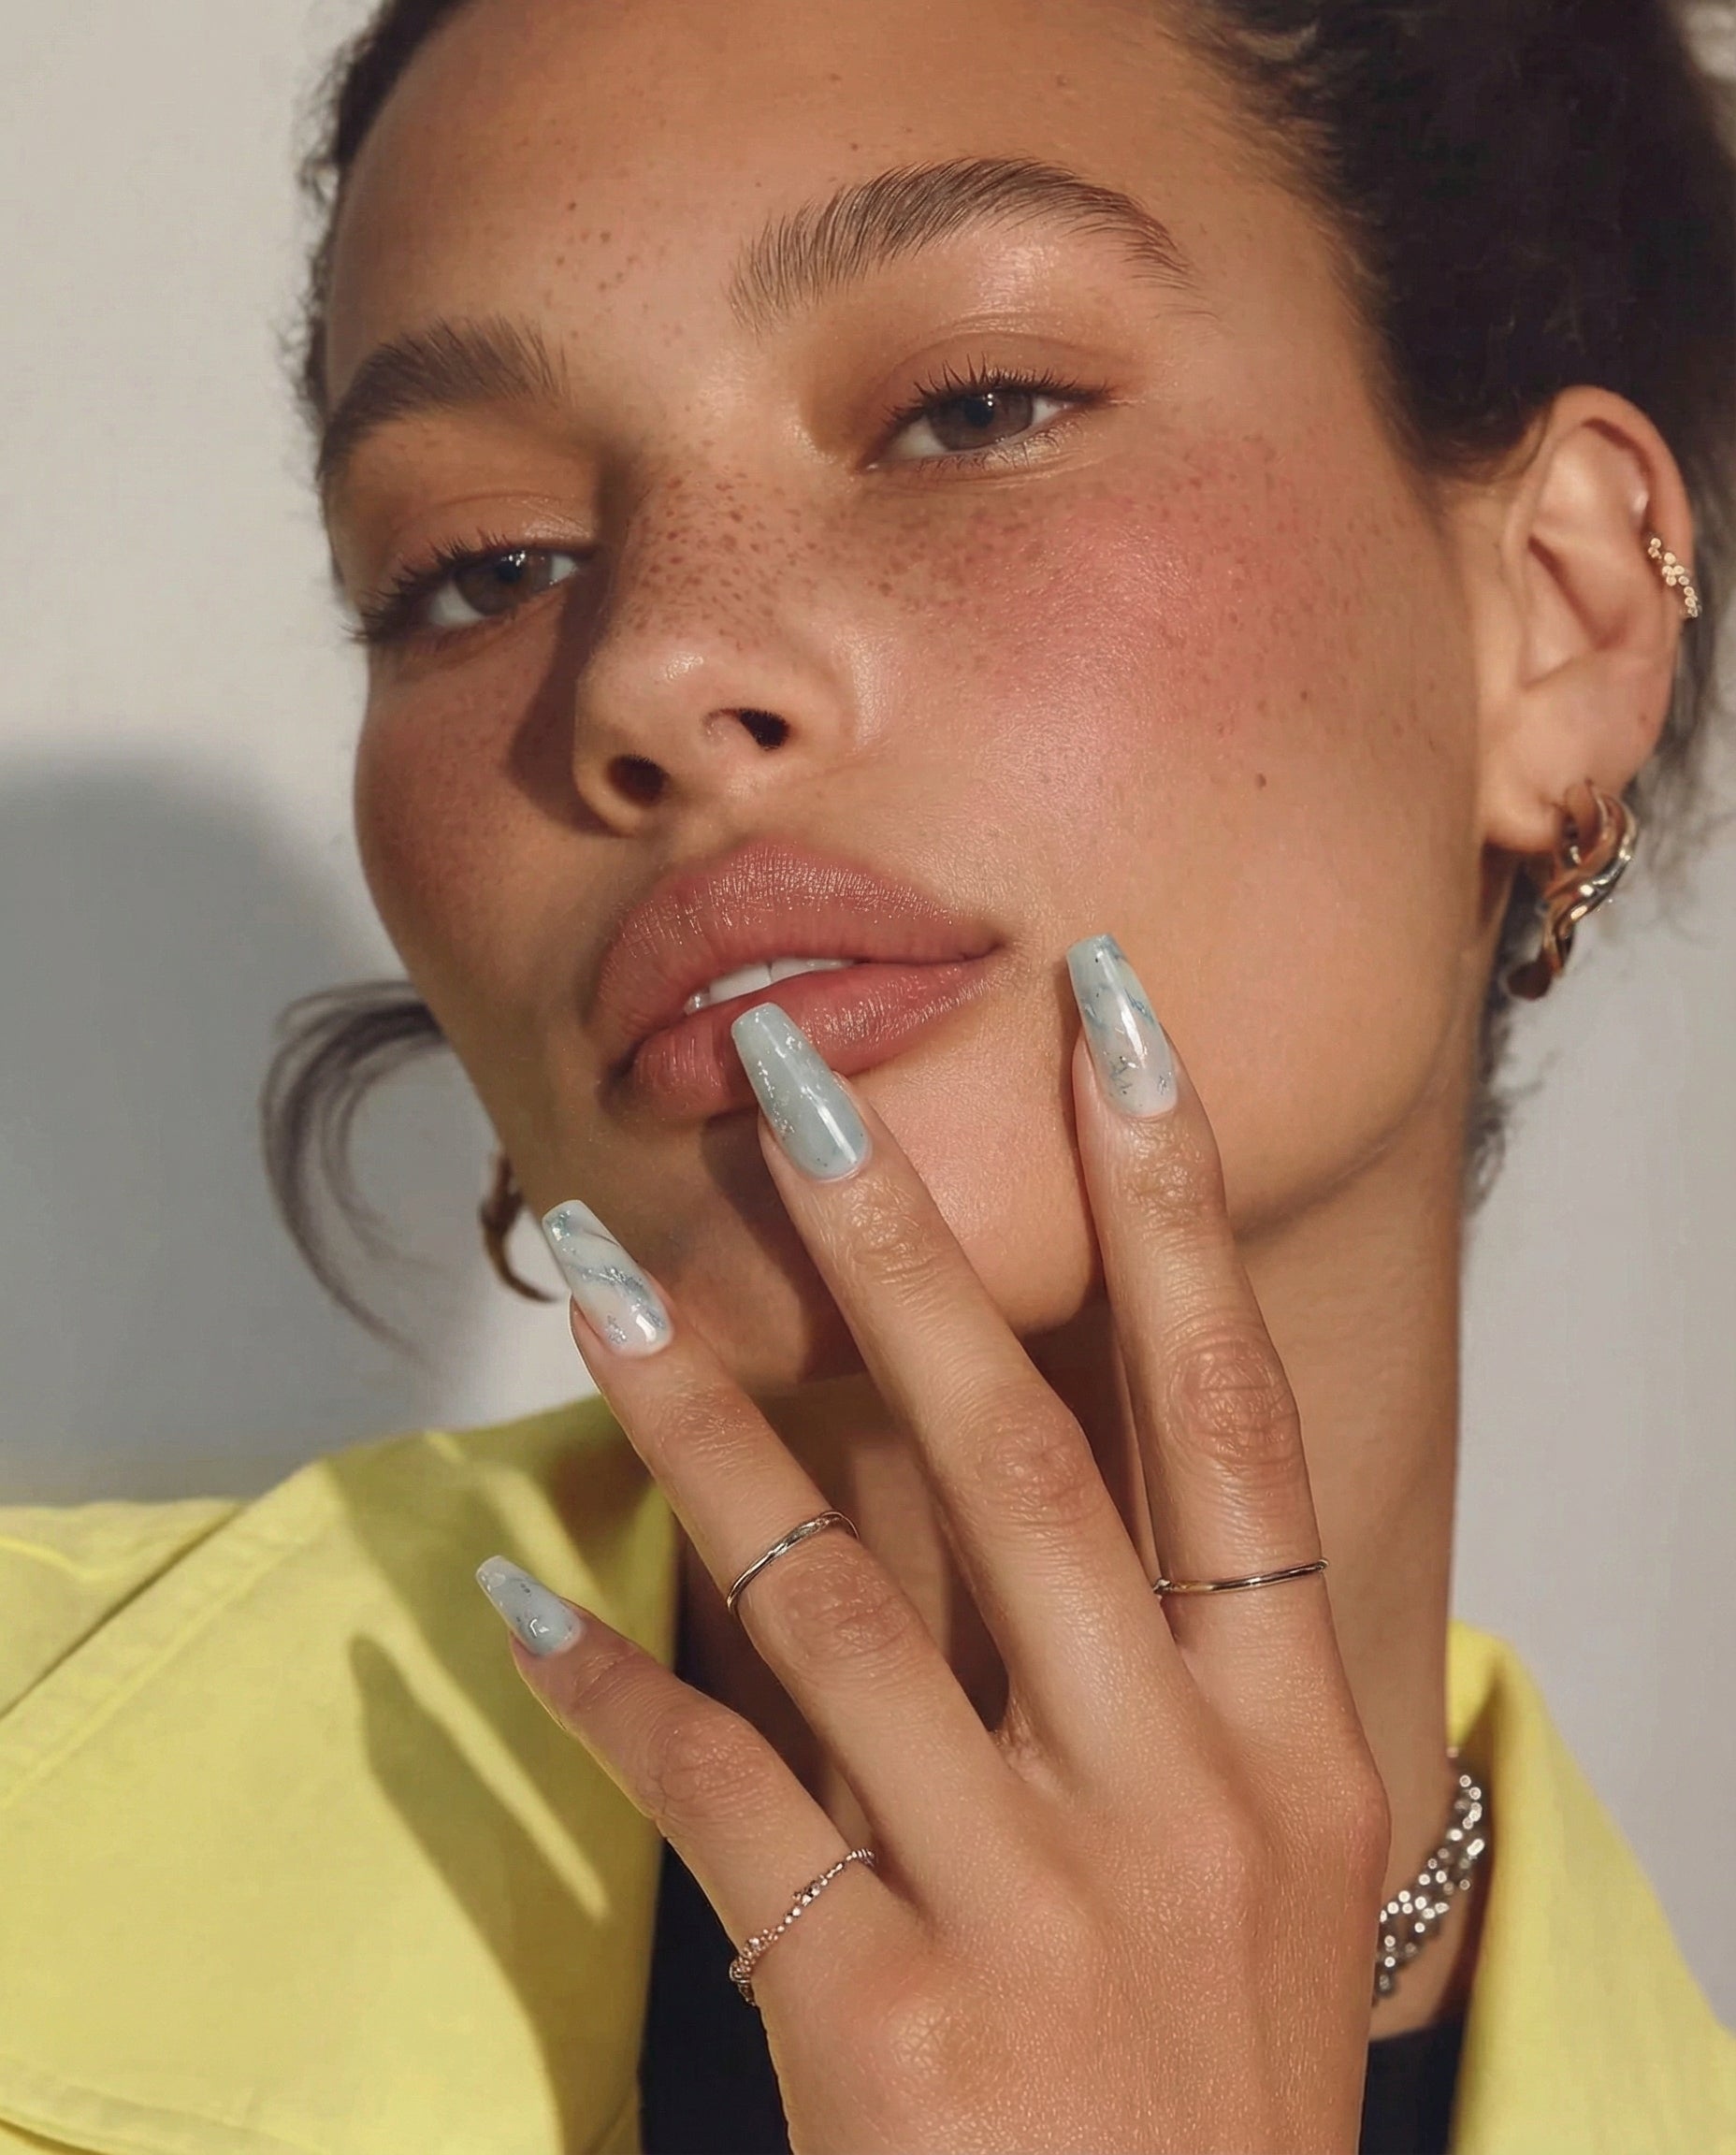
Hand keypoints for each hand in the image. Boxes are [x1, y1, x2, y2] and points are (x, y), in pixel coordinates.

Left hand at [481, 935, 1390, 2153]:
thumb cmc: (1215, 2083)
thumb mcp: (1265, 1860)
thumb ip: (1185, 1661)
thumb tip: (1063, 1444)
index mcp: (1293, 1737)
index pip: (1228, 1415)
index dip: (1170, 1208)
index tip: (1111, 1023)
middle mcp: (1181, 1795)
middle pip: (1022, 1459)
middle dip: (904, 1247)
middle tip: (796, 1083)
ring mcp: (1039, 1907)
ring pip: (841, 1606)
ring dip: (702, 1435)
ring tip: (597, 1290)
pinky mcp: (897, 2024)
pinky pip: (725, 1811)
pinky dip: (614, 1700)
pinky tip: (522, 1602)